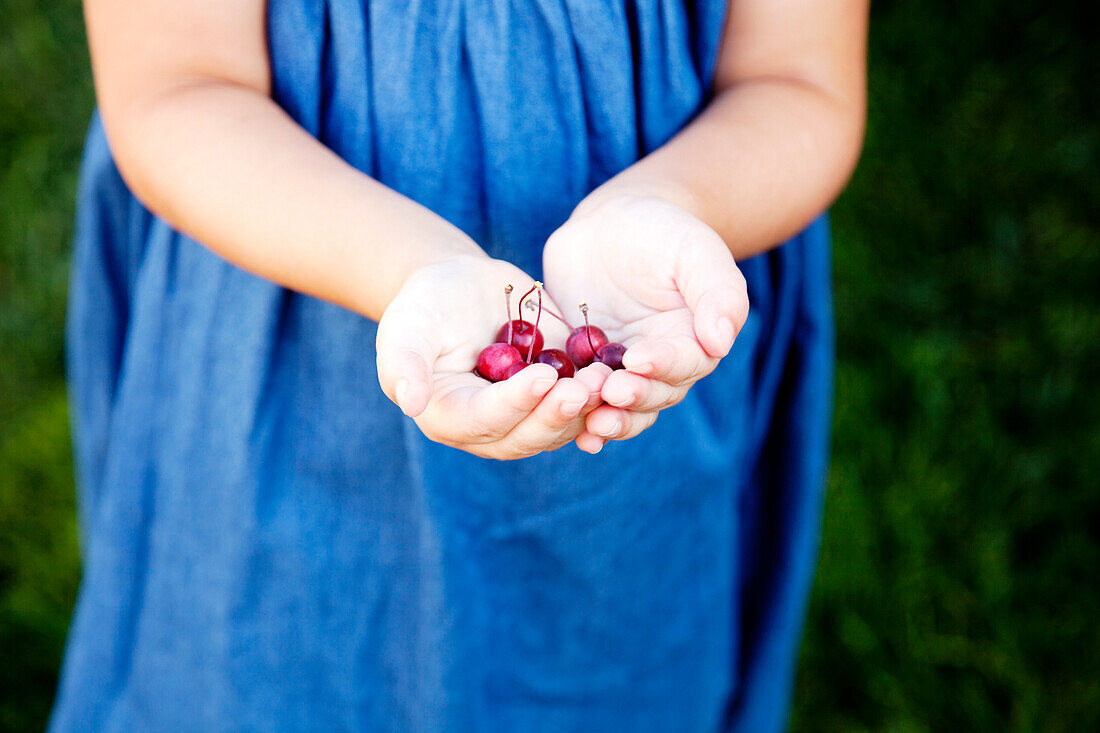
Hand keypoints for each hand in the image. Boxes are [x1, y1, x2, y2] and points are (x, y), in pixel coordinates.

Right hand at [376, 256, 608, 459]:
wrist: (461, 287)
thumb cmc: (425, 305)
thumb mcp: (406, 326)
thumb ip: (403, 364)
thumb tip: (409, 401)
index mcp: (449, 418)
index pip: (486, 421)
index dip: (516, 403)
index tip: (544, 377)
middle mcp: (490, 429)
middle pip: (527, 436)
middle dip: (557, 414)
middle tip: (584, 387)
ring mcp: (526, 416)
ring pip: (560, 427)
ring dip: (586, 408)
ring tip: (606, 377)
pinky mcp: (554, 398)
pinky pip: (583, 407)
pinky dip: (601, 396)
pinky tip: (621, 374)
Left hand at [542, 193, 748, 451]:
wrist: (607, 227)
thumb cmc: (660, 230)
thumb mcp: (694, 249)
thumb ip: (717, 291)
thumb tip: (721, 342)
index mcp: (696, 340)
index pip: (686, 362)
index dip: (664, 365)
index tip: (639, 359)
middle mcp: (663, 365)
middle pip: (655, 394)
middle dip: (633, 397)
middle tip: (611, 392)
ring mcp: (623, 373)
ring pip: (623, 408)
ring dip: (609, 418)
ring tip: (590, 422)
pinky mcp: (588, 372)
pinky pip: (586, 401)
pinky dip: (579, 419)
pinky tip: (571, 432)